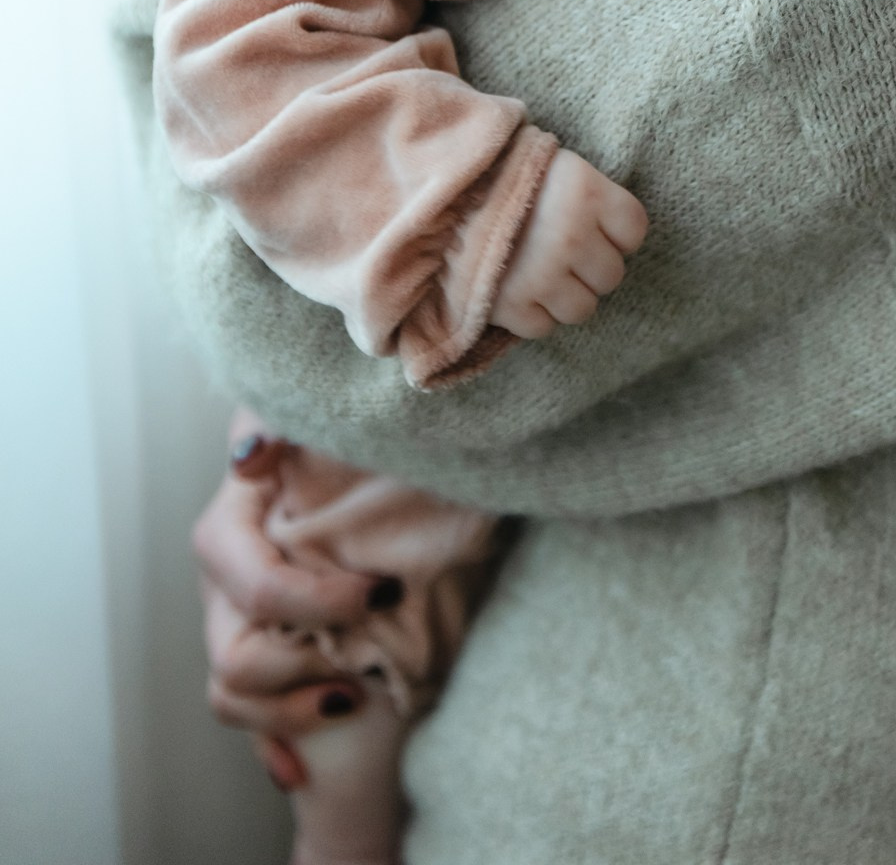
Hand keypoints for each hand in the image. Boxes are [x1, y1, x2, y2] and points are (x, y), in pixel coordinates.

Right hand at [194, 414, 376, 757]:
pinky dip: (271, 744)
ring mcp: (231, 619)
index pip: (251, 580)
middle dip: (303, 664)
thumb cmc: (331, 431)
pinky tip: (297, 769)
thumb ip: (284, 422)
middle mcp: (224, 578)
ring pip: (229, 691)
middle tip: (372, 648)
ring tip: (352, 698)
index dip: (313, 601)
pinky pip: (243, 713)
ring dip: (288, 709)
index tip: (383, 593)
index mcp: (234, 522)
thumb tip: (252, 454)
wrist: (345, 454)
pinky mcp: (254, 650)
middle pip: (233, 651)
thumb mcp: (313, 414)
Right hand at [490, 149, 647, 338]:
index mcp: (587, 192)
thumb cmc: (505, 179)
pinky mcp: (513, 305)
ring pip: (583, 309)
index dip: (615, 233)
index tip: (593, 226)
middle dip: (589, 268)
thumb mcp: (555, 168)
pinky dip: (532, 314)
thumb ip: (590, 198)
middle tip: (561, 252)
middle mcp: (572, 234)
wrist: (439, 195)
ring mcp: (543, 274)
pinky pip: (544, 327)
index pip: (634, 231)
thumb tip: (618, 238)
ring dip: (565, 296)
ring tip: (539, 273)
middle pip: (611, 276)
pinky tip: (516, 287)